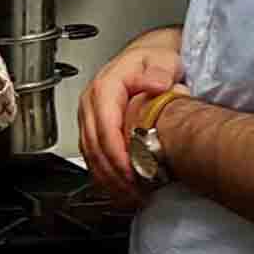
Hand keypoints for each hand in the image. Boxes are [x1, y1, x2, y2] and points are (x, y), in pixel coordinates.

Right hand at [78, 41, 183, 206]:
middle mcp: (92, 101)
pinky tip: (121, 187)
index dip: (116, 152)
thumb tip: (156, 84)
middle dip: (113, 171)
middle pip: (94, 143)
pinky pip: (91, 154)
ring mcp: (90, 114)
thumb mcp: (163, 60)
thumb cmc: (156, 61)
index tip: (132, 171)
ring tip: (131, 194)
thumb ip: (160, 71)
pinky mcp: (92, 126)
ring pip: (89, 152)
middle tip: (135, 191)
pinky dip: (104, 173)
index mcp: (106, 85)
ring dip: (108, 177)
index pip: (105, 125)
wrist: (149, 59)